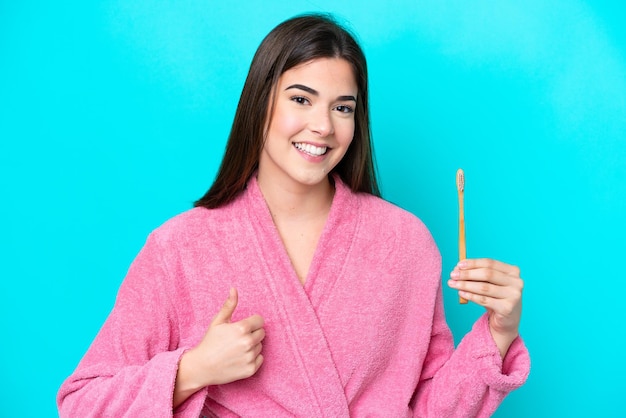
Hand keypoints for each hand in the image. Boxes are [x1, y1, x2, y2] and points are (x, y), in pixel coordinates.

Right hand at [174, 288, 264, 406]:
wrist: (201, 367)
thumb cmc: (209, 342)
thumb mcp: (217, 321)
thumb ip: (229, 305)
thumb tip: (234, 289)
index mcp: (242, 328)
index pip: (260, 321)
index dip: (252, 322)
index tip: (242, 327)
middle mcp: (248, 342)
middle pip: (261, 333)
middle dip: (252, 334)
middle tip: (237, 339)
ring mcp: (250, 357)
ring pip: (260, 346)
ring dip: (252, 346)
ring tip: (236, 349)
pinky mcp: (251, 369)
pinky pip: (260, 359)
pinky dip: (252, 358)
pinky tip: (239, 359)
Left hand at [448, 258, 522, 357]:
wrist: (507, 322)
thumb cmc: (496, 298)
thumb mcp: (489, 284)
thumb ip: (477, 275)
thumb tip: (458, 268)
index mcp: (513, 271)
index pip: (490, 263)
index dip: (473, 263)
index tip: (458, 265)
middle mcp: (516, 282)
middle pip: (487, 274)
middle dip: (467, 274)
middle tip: (452, 275)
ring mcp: (514, 295)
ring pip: (484, 287)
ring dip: (466, 285)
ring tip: (452, 284)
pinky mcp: (507, 308)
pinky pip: (484, 300)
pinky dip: (470, 296)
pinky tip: (461, 293)